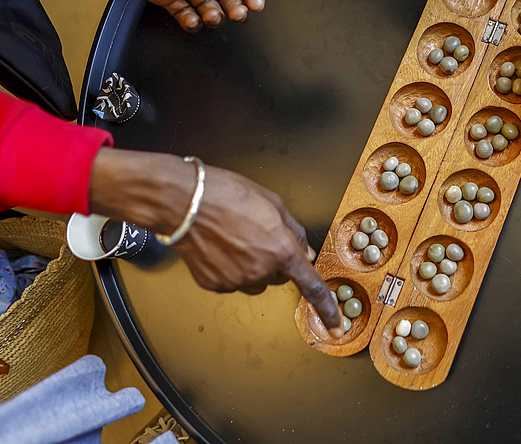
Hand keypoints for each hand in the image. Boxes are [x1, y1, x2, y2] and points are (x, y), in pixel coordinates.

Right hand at [89, 148, 342, 336]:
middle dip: (276, 261)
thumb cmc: (227, 195)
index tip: (335, 324)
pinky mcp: (214, 285)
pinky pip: (232, 283)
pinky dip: (230, 269)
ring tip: (236, 238)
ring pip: (255, 281)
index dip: (326, 307)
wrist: (186, 201)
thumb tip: (304, 249)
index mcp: (281, 250)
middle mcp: (260, 271)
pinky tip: (220, 248)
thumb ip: (294, 230)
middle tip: (259, 236)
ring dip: (253, 266)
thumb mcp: (273, 203)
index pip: (312, 286)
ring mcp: (236, 281)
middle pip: (279, 277)